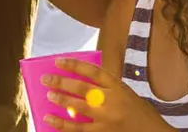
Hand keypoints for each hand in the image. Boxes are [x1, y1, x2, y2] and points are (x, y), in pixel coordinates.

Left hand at [39, 57, 172, 131]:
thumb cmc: (141, 115)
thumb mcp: (127, 96)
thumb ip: (108, 91)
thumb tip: (80, 88)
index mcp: (119, 88)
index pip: (94, 72)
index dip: (74, 65)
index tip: (59, 61)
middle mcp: (112, 101)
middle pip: (82, 88)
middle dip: (61, 82)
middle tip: (46, 79)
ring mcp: (107, 119)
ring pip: (78, 108)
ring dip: (61, 101)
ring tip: (49, 96)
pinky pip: (78, 130)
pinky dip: (63, 125)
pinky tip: (51, 121)